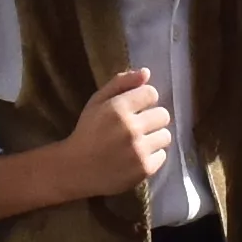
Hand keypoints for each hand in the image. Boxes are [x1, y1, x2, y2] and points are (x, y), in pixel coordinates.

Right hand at [65, 69, 177, 201]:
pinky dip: (151, 156)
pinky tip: (136, 157)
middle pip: (163, 115)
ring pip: (165, 136)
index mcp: (118, 108)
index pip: (151, 93)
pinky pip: (162, 156)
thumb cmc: (87, 132)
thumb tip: (146, 72)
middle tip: (138, 127)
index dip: (144, 100)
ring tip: (137, 143)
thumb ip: (120, 83)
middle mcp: (131, 128)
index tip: (135, 108)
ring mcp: (139, 150)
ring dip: (153, 138)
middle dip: (152, 119)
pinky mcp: (144, 169)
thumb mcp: (97, 102)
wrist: (76, 169)